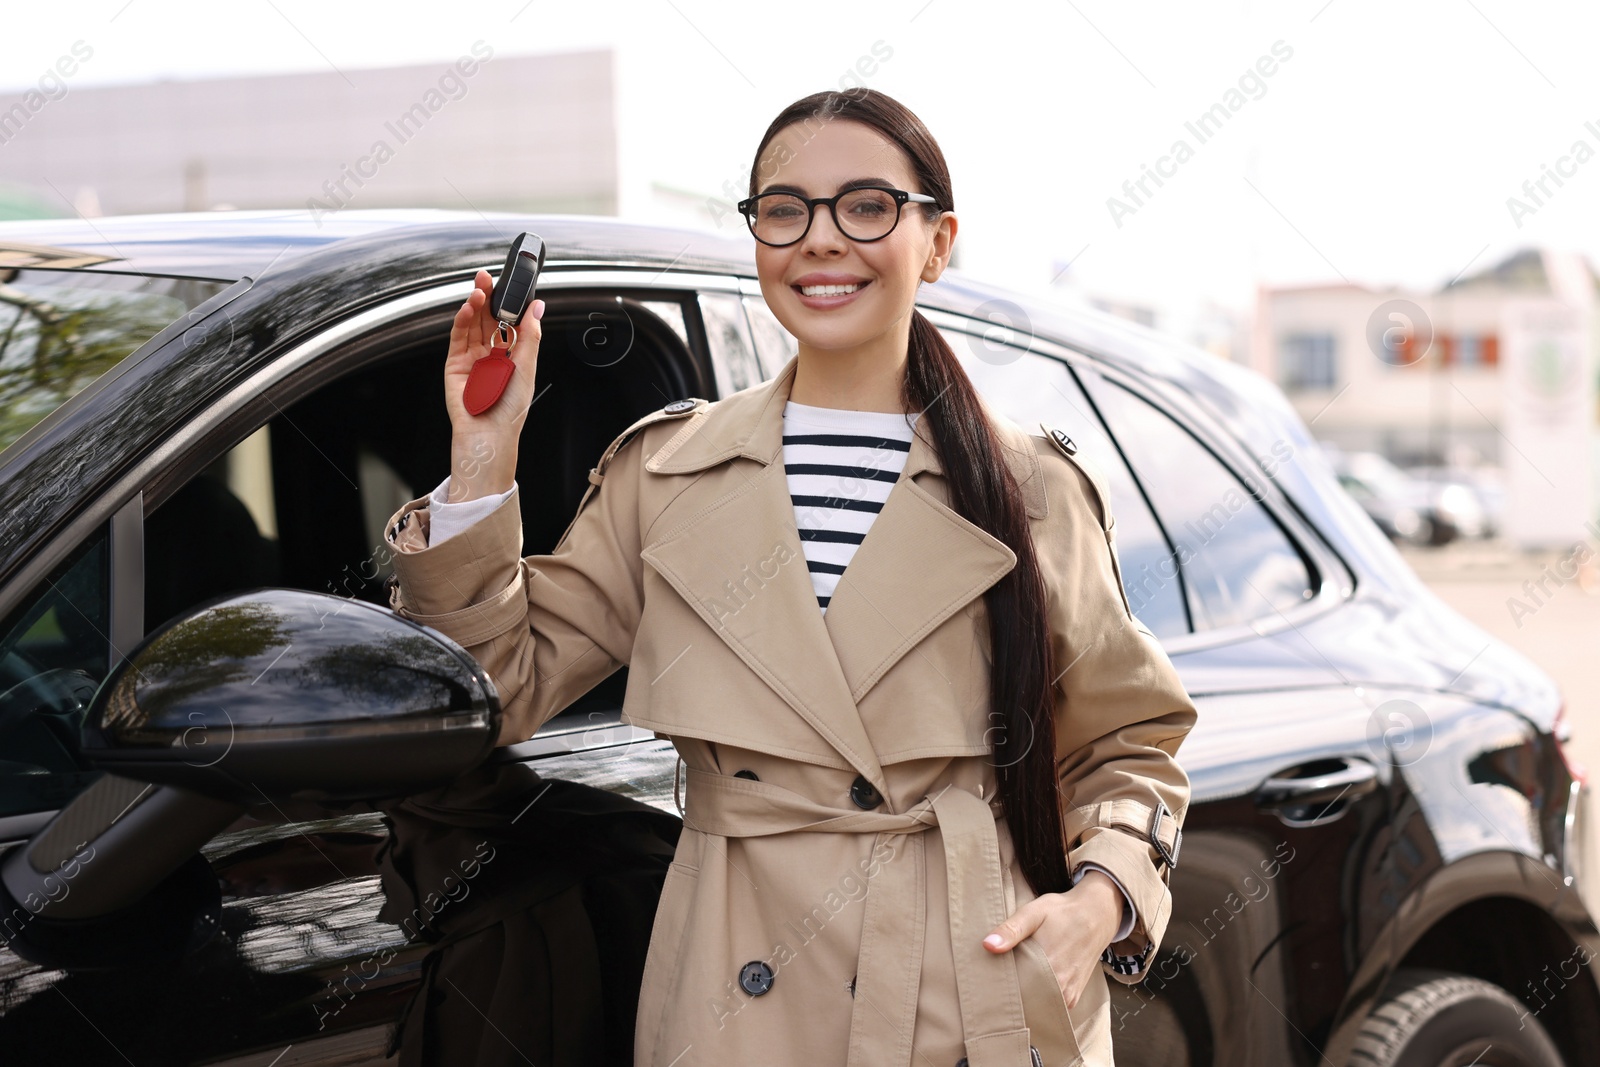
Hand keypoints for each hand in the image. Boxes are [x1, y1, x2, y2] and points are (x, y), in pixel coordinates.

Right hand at [442, 268, 545, 500]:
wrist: (489, 435)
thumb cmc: (511, 409)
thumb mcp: (527, 367)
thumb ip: (529, 335)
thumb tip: (538, 306)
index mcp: (512, 355)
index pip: (510, 321)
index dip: (509, 303)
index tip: (513, 283)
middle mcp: (491, 355)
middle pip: (489, 318)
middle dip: (489, 297)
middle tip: (490, 277)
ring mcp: (472, 358)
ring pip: (473, 324)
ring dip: (476, 304)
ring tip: (480, 287)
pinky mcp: (454, 364)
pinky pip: (458, 337)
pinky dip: (463, 319)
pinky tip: (470, 306)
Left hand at [982, 869, 1122, 1009]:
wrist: (1097, 916)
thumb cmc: (1063, 911)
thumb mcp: (1034, 912)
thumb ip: (1011, 929)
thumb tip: (988, 945)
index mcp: (1047, 965)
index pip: (1013, 988)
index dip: (998, 985)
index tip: (987, 977)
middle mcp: (1060, 985)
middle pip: (1024, 999)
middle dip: (1009, 992)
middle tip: (995, 979)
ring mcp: (1067, 995)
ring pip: (1037, 1005)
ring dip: (1023, 996)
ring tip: (1012, 980)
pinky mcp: (1073, 998)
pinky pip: (1049, 1005)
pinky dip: (1038, 998)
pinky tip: (1029, 984)